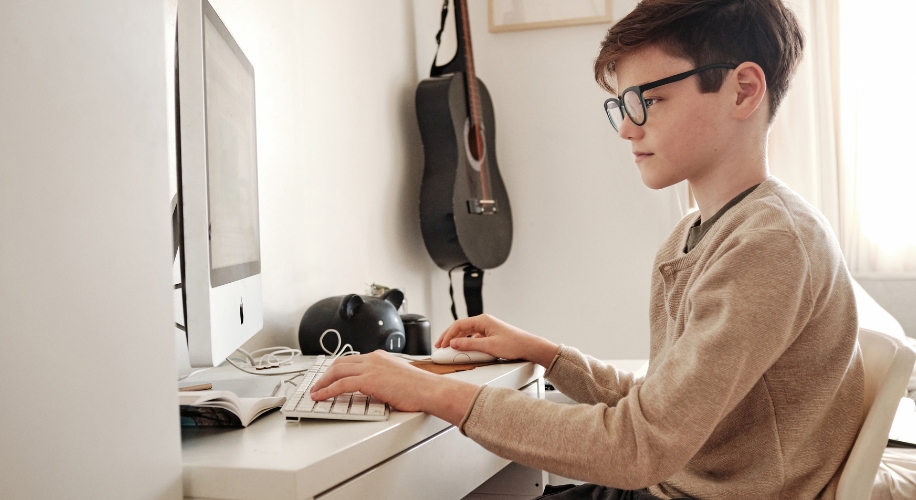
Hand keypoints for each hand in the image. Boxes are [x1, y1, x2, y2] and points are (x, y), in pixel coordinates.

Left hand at [308, 350, 477, 424]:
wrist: (429, 389)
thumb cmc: (419, 388)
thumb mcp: (396, 378)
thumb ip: (381, 380)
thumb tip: (371, 391)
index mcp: (379, 357)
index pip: (351, 360)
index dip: (336, 369)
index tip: (328, 377)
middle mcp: (373, 358)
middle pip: (340, 363)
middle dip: (325, 375)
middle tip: (317, 385)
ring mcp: (370, 367)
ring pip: (337, 371)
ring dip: (322, 382)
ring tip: (315, 392)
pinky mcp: (369, 380)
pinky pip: (341, 384)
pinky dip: (328, 390)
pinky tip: (321, 397)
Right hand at [436, 314, 559, 367]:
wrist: (529, 347)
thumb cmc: (513, 344)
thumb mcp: (488, 346)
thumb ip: (469, 344)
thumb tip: (454, 343)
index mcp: (483, 321)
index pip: (459, 325)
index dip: (448, 335)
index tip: (442, 345)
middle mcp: (484, 322)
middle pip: (461, 327)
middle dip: (449, 336)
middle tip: (440, 346)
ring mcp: (487, 328)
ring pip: (467, 332)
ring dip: (457, 340)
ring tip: (448, 348)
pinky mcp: (490, 335)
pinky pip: (474, 337)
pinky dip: (466, 342)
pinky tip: (463, 349)